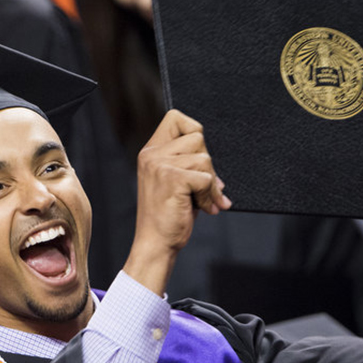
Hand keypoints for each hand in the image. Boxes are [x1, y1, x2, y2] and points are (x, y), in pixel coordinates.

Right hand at [123, 110, 231, 294]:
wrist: (156, 244)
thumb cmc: (167, 216)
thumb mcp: (174, 181)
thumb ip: (187, 163)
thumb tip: (211, 160)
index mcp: (150, 151)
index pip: (176, 118)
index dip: (193, 131)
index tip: (197, 157)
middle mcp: (152, 154)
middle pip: (197, 137)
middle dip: (207, 164)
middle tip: (204, 188)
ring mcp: (160, 165)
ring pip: (204, 159)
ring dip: (211, 184)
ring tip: (204, 202)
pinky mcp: (172, 179)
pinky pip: (206, 178)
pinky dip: (210, 196)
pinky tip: (205, 209)